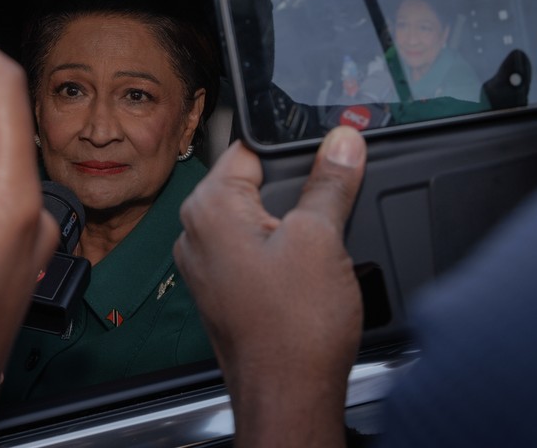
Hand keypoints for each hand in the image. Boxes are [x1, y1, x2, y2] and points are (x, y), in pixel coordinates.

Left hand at [174, 126, 365, 447]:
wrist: (288, 395)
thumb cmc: (293, 327)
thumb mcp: (321, 237)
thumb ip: (330, 181)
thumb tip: (341, 141)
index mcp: (208, 207)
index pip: (248, 148)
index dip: (292, 149)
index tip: (325, 150)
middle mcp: (195, 232)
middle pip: (252, 182)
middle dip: (292, 188)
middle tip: (327, 207)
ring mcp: (206, 263)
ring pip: (254, 217)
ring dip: (289, 222)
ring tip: (316, 248)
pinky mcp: (223, 288)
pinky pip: (251, 249)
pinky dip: (279, 250)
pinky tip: (304, 270)